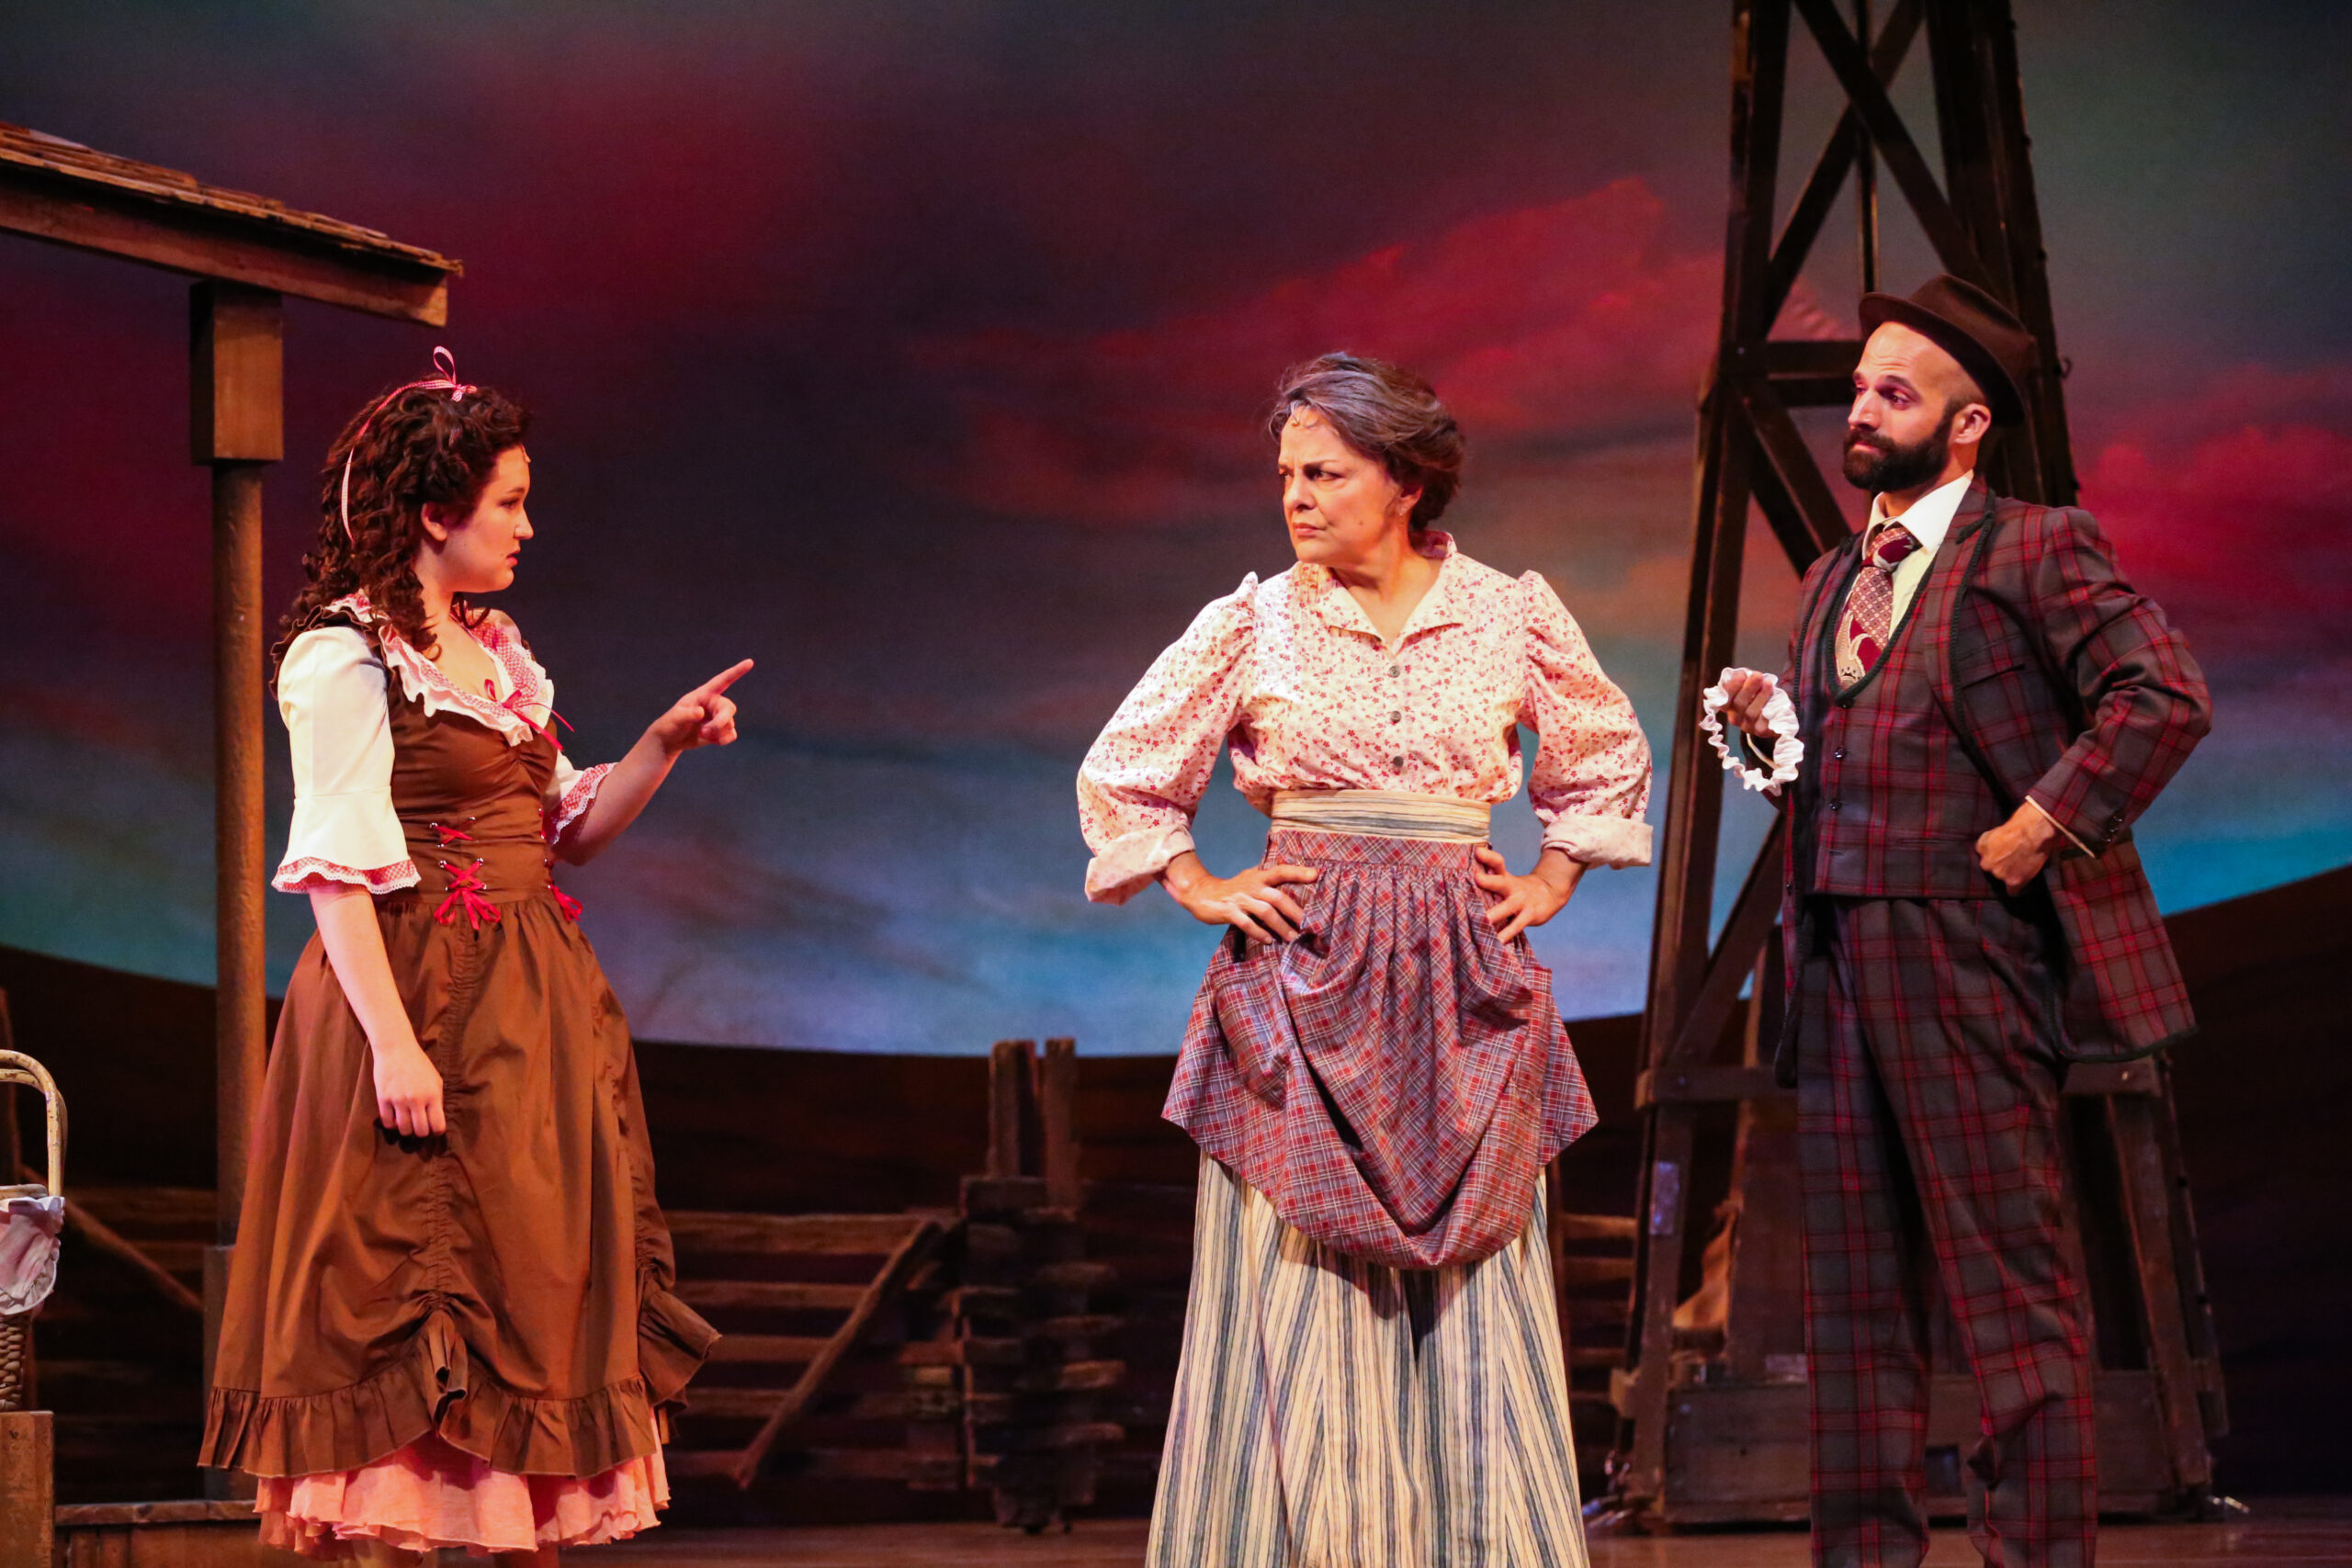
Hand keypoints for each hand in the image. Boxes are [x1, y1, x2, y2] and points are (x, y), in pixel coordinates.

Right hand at [372, 1039, 444, 1138]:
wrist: (396, 1049)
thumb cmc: (419, 1064)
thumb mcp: (435, 1079)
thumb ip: (437, 1098)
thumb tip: (436, 1118)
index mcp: (432, 1095)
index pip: (438, 1124)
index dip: (437, 1131)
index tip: (434, 1130)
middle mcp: (416, 1100)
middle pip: (420, 1131)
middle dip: (421, 1132)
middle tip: (420, 1127)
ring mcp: (399, 1100)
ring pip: (404, 1129)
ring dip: (406, 1130)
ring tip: (407, 1124)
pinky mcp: (383, 1099)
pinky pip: (387, 1122)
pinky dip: (392, 1124)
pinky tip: (395, 1119)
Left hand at [647, 660, 752, 755]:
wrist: (672, 740)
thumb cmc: (671, 724)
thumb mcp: (675, 718)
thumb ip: (687, 714)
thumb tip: (701, 712)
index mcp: (704, 694)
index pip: (722, 680)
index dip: (737, 671)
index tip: (750, 662)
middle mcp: (715, 703)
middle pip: (729, 708)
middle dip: (720, 722)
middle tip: (705, 731)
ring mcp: (719, 717)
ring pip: (730, 725)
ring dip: (716, 733)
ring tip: (701, 734)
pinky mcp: (722, 730)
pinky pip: (731, 735)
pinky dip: (721, 740)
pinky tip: (709, 740)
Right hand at [1165, 858, 1319, 945]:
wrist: (1201, 893)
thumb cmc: (1233, 889)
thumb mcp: (1250, 879)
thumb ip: (1269, 882)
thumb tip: (1295, 891)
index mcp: (1259, 876)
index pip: (1281, 871)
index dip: (1298, 872)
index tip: (1316, 874)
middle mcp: (1251, 886)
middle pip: (1277, 897)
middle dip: (1294, 912)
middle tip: (1309, 925)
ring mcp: (1240, 899)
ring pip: (1264, 912)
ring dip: (1280, 926)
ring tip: (1292, 938)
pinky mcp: (1228, 911)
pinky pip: (1246, 923)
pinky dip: (1259, 932)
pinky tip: (1268, 940)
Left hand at [1475, 846, 1583, 941]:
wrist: (1550, 893)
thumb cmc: (1517, 888)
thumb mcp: (1505, 879)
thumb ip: (1487, 877)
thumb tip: (1459, 876)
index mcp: (1505, 876)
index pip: (1497, 862)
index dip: (1488, 856)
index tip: (1477, 852)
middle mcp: (1512, 887)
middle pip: (1500, 882)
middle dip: (1488, 881)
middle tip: (1476, 879)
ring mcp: (1521, 902)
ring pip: (1505, 908)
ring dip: (1493, 915)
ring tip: (1480, 922)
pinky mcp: (1529, 915)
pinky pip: (1515, 927)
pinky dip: (1506, 935)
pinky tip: (1496, 942)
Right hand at [1714, 668, 1779, 739]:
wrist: (1776, 713)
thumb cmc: (1759, 695)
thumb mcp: (1749, 685)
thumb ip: (1743, 678)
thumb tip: (1742, 674)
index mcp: (1728, 706)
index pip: (1723, 699)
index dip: (1731, 688)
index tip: (1741, 676)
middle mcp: (1735, 718)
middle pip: (1738, 704)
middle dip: (1748, 688)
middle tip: (1757, 675)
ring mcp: (1748, 726)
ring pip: (1752, 712)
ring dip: (1761, 696)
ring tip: (1768, 683)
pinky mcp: (1762, 731)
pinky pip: (1765, 720)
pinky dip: (1770, 708)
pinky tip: (1775, 697)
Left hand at [1976, 802, 2059, 893]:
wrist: (2033, 831)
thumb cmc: (2020, 825)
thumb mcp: (1995, 830)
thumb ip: (1989, 842)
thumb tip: (1995, 851)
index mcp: (1981, 847)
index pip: (1985, 856)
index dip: (1995, 857)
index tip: (2003, 857)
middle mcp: (1986, 862)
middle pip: (1993, 869)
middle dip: (2001, 866)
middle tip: (2015, 862)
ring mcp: (1999, 873)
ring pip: (2002, 879)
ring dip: (2011, 876)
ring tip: (2023, 868)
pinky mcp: (2012, 881)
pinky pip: (2012, 892)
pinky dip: (2019, 890)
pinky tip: (2024, 886)